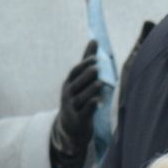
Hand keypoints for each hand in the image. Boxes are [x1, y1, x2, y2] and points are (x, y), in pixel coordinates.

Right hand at [48, 40, 102, 167]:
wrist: (70, 128)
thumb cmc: (78, 99)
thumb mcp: (80, 81)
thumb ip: (87, 62)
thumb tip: (94, 40)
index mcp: (69, 84)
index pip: (75, 72)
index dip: (84, 65)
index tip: (95, 58)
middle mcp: (68, 95)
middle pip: (76, 84)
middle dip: (86, 76)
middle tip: (97, 68)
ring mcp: (72, 108)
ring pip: (80, 98)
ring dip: (90, 90)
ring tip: (99, 83)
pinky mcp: (78, 120)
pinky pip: (84, 112)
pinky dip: (90, 106)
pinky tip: (98, 101)